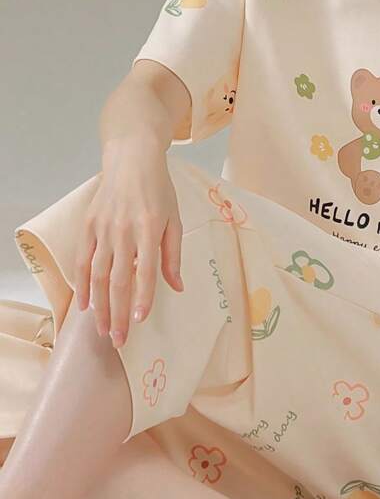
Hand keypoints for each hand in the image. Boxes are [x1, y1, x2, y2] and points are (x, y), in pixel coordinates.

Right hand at [74, 139, 183, 346]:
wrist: (131, 159)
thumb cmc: (159, 190)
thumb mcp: (174, 220)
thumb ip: (173, 255)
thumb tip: (177, 287)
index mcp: (148, 228)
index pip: (145, 270)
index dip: (142, 297)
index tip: (140, 320)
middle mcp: (123, 231)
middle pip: (118, 279)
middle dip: (118, 312)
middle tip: (119, 339)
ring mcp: (102, 229)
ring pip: (98, 275)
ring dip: (99, 306)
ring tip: (102, 330)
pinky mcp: (88, 226)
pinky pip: (83, 261)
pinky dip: (83, 284)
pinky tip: (84, 305)